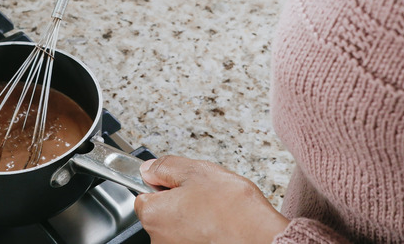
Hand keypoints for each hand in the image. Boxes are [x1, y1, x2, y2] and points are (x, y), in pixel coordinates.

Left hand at [134, 156, 289, 243]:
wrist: (260, 237)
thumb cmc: (232, 208)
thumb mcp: (196, 171)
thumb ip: (165, 167)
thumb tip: (148, 169)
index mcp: (153, 214)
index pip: (143, 195)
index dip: (162, 185)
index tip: (179, 183)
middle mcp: (158, 239)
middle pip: (161, 212)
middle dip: (178, 202)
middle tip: (203, 195)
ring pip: (177, 227)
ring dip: (192, 218)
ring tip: (215, 211)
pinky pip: (191, 238)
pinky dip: (202, 232)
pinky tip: (218, 225)